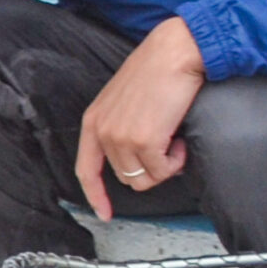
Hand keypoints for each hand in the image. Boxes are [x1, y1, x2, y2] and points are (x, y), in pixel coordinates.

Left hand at [74, 18, 206, 218]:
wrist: (174, 53)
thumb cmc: (155, 72)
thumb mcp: (122, 101)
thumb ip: (119, 129)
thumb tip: (135, 161)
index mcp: (93, 121)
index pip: (86, 169)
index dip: (95, 195)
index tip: (104, 214)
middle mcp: (103, 131)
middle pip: (125, 177)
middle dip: (148, 168)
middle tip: (165, 144)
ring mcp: (122, 137)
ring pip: (145, 178)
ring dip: (164, 165)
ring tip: (172, 138)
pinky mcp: (145, 141)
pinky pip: (163, 172)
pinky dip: (176, 162)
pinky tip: (180, 140)